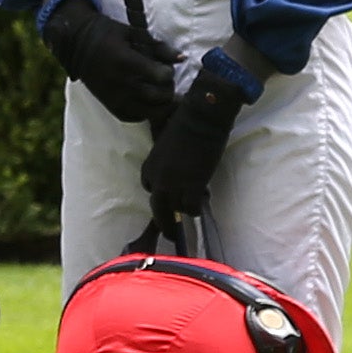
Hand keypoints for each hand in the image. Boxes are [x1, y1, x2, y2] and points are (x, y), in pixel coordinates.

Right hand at [41, 0, 180, 129]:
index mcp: (126, 62)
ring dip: (162, 103)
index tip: (166, 67)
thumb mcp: (133, 34)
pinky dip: (148, 111)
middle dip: (169, 89)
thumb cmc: (108, 35)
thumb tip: (182, 58)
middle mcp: (121, 84)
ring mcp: (115, 99)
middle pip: (160, 96)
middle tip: (165, 80)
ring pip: (152, 112)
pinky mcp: (111, 107)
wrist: (77, 45)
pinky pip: (137, 118)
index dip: (168, 73)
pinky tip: (148, 100)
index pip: (161, 76)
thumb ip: (159, 47)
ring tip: (160, 92)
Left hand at [139, 73, 248, 226]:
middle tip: (170, 232)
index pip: (149, 187)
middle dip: (164, 221)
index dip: (159, 192)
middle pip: (157, 208)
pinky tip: (202, 201)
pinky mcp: (191, 187)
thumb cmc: (184, 124)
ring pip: (175, 210)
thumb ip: (167, 161)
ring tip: (192, 209)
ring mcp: (174, 185)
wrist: (200, 120)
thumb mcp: (166, 144)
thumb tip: (177, 171)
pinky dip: (195, 208)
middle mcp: (158, 179)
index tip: (168, 194)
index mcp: (149, 166)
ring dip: (184, 212)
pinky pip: (191, 207)